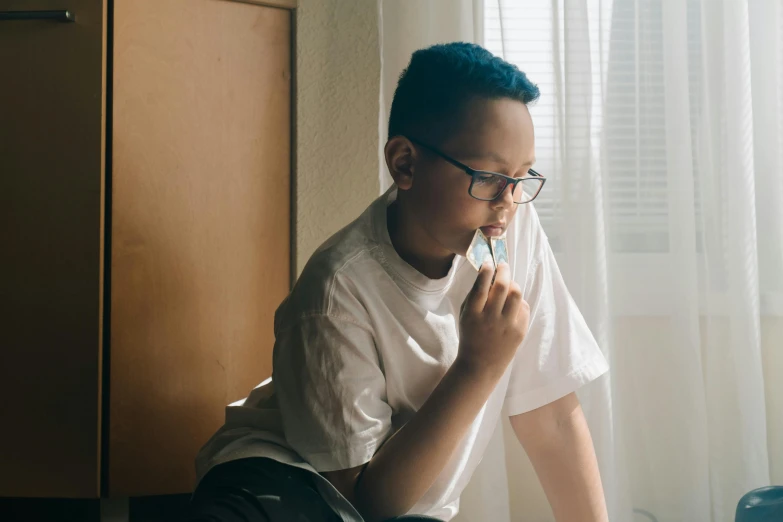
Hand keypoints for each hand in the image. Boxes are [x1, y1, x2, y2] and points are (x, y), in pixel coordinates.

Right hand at [458, 261, 529, 375]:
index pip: (481, 286)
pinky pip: (523, 308)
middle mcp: (490, 319)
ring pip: (516, 295)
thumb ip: (475, 297)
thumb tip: (488, 275)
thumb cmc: (470, 336)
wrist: (481, 365)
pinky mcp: (520, 332)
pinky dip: (518, 302)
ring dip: (513, 284)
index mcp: (473, 314)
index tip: (489, 263)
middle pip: (502, 287)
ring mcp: (507, 326)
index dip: (486, 271)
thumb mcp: (465, 316)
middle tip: (503, 265)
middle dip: (504, 271)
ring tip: (509, 284)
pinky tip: (512, 305)